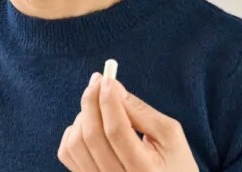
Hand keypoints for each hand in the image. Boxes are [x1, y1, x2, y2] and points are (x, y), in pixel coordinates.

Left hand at [57, 73, 197, 171]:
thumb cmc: (174, 161)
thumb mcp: (169, 135)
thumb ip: (140, 111)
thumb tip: (111, 86)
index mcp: (144, 171)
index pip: (117, 132)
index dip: (109, 101)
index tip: (107, 79)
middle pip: (92, 137)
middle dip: (91, 102)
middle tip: (97, 81)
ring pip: (75, 144)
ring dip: (83, 117)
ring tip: (98, 108)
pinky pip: (67, 153)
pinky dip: (73, 132)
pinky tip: (89, 125)